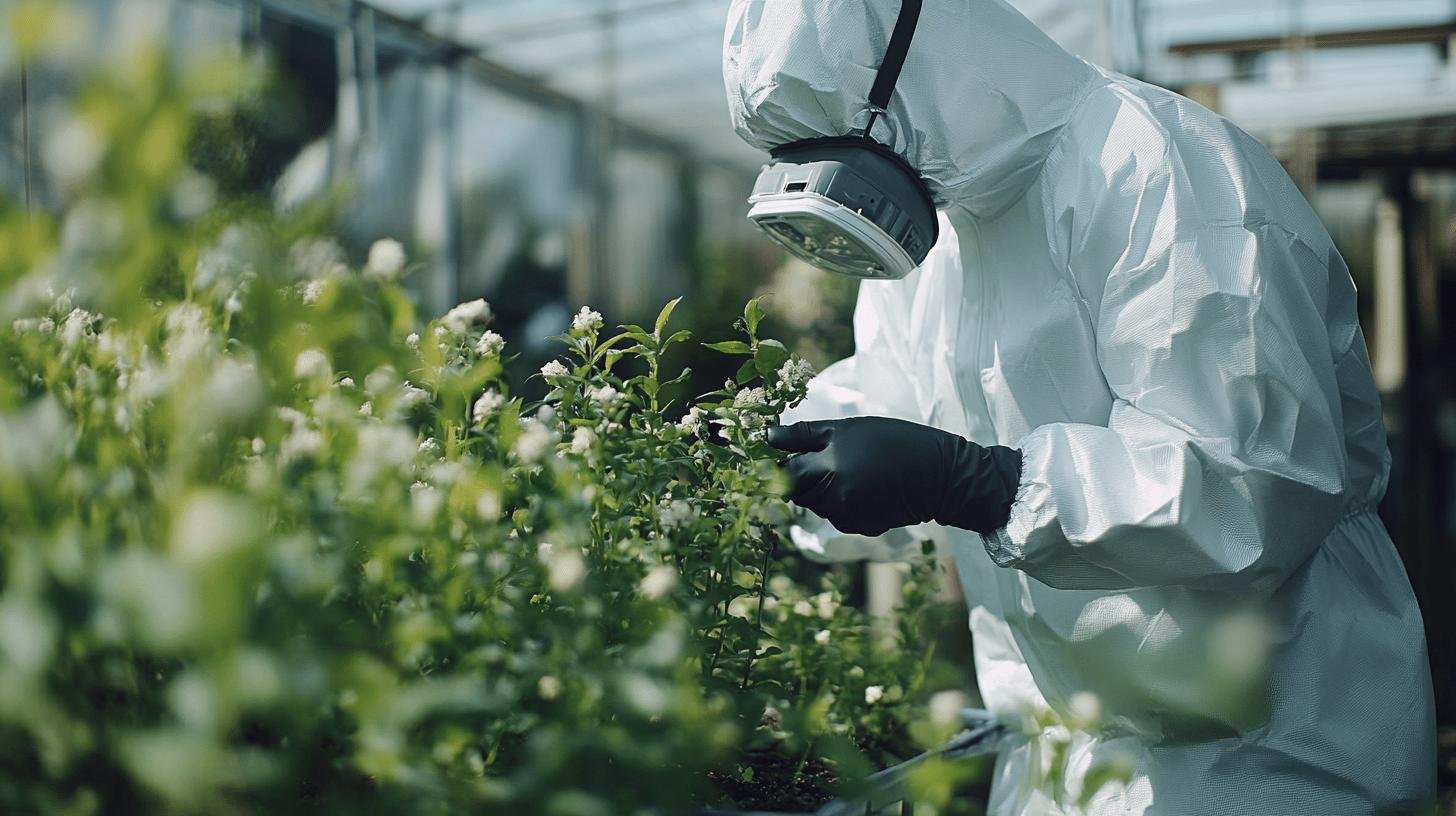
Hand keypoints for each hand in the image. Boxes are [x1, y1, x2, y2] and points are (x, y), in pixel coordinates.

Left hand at [766, 417, 1021, 536]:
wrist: (941, 475)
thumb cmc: (895, 441)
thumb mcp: (849, 429)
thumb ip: (805, 435)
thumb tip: (767, 437)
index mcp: (829, 467)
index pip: (784, 474)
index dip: (778, 464)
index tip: (779, 454)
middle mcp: (834, 498)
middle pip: (797, 490)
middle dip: (802, 475)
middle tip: (823, 456)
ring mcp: (846, 517)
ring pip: (816, 502)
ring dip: (822, 487)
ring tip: (851, 467)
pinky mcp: (859, 527)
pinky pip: (836, 513)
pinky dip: (841, 500)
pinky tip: (865, 486)